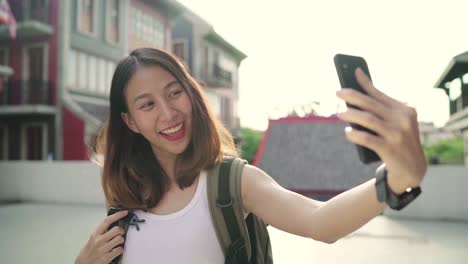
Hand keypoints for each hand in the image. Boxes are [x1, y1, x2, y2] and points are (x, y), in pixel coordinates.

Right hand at [75, 210, 127, 263]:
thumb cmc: (89, 251)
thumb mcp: (93, 239)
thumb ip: (102, 232)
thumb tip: (114, 223)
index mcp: (95, 234)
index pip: (107, 221)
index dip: (117, 215)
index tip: (125, 212)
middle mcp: (98, 241)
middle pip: (116, 229)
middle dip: (121, 231)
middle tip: (120, 233)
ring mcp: (102, 249)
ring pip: (120, 239)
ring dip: (121, 241)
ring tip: (117, 243)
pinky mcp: (106, 258)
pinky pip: (120, 250)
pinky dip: (120, 250)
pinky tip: (116, 251)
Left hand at [336, 68, 426, 193]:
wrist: (413, 170)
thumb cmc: (398, 143)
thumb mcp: (396, 124)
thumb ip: (382, 112)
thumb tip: (356, 98)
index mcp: (405, 110)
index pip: (381, 94)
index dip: (366, 83)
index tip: (354, 71)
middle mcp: (403, 120)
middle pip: (372, 104)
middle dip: (353, 96)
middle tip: (338, 92)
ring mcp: (397, 134)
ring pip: (368, 119)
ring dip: (351, 115)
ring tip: (339, 113)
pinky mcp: (390, 149)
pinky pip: (368, 138)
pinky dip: (355, 134)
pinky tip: (348, 132)